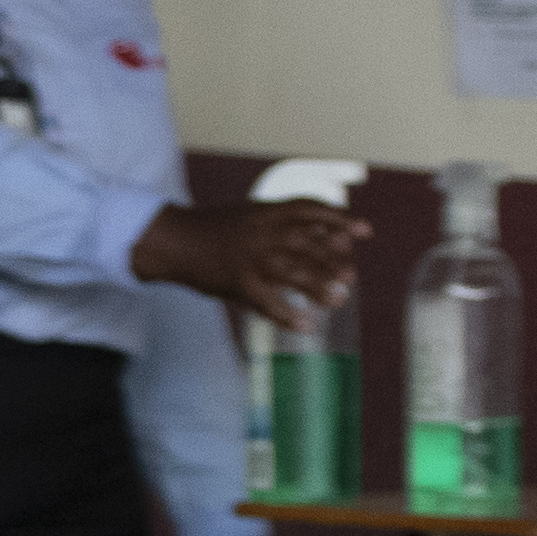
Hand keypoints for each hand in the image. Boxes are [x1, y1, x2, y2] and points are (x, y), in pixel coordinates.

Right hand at [134, 196, 365, 327]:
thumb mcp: (249, 216)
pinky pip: (268, 301)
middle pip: (307, 243)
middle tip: (350, 276)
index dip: (340, 219)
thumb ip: (283, 224)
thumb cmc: (213, 230)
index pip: (311, 209)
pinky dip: (288, 315)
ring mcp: (249, 258)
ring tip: (338, 300)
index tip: (365, 232)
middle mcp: (261, 232)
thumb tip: (325, 238)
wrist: (171, 241)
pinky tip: (305, 326)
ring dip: (319, 287)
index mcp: (266, 212)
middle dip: (332, 259)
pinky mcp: (237, 282)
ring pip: (293, 272)